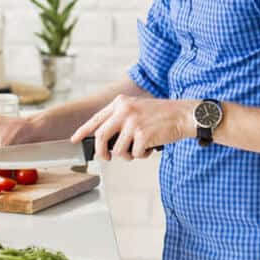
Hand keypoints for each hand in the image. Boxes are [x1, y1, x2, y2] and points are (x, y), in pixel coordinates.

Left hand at [70, 95, 195, 160]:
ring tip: (139, 149)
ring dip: (127, 155)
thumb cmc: (162, 114)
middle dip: (101, 152)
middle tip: (106, 157)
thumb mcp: (137, 108)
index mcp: (121, 102)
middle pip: (101, 137)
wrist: (183, 115)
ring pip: (118, 150)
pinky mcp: (143, 135)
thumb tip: (103, 139)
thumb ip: (120, 118)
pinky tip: (150, 148)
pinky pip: (134, 154)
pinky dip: (142, 155)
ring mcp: (133, 123)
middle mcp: (124, 111)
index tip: (75, 139)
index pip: (96, 119)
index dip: (83, 131)